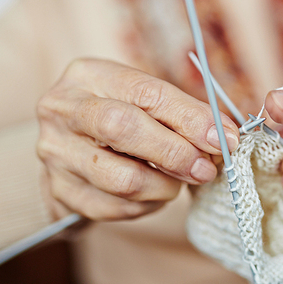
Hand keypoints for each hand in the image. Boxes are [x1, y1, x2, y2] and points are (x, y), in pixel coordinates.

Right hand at [37, 58, 238, 219]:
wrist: (73, 146)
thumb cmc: (122, 118)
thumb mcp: (147, 102)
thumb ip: (184, 115)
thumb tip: (225, 138)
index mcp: (90, 75)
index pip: (147, 93)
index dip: (191, 118)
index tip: (224, 139)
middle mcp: (63, 110)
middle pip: (124, 130)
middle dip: (176, 154)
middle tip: (206, 169)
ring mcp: (56, 152)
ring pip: (123, 179)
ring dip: (166, 186)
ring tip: (179, 181)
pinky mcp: (59, 190)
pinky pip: (116, 208)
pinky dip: (148, 205)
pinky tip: (155, 195)